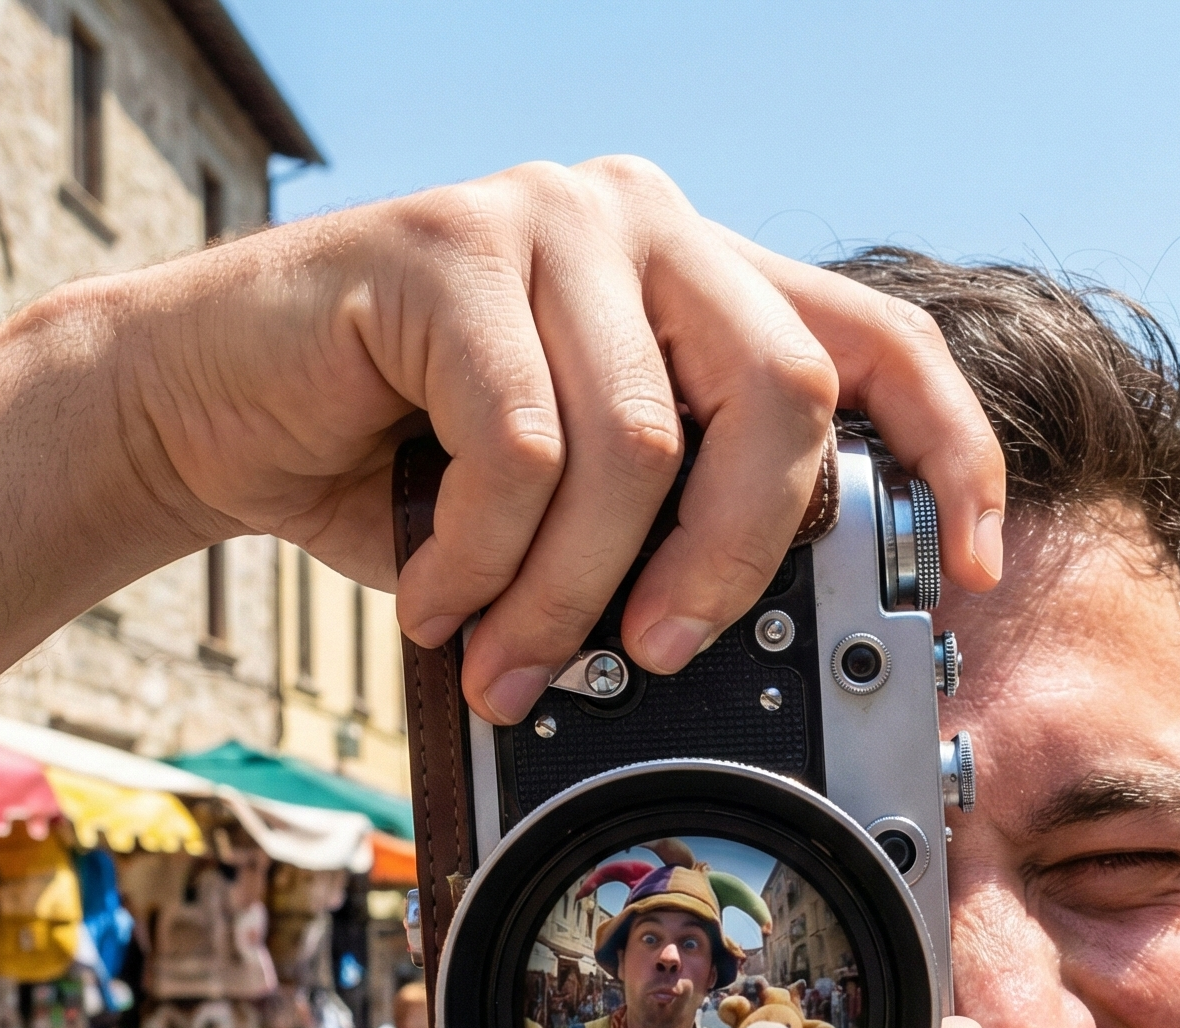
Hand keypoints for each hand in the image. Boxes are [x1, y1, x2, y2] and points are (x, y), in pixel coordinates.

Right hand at [123, 157, 1005, 720]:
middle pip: (783, 397)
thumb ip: (666, 533)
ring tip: (505, 654)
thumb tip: (754, 642)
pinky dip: (483, 562)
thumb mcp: (567, 512)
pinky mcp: (450, 244)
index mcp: (697, 281)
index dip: (951, 455)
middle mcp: (642, 226)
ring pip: (639, 445)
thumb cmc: (396, 468)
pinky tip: (436, 594)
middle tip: (654, 659)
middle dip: (728, 566)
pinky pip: (522, 446)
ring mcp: (550, 217)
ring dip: (569, 595)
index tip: (968, 569)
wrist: (211, 408)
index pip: (877, 341)